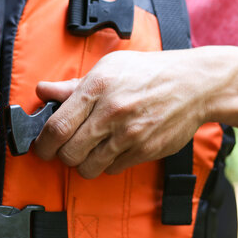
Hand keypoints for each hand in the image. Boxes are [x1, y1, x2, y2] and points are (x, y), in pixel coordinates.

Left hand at [34, 50, 207, 177]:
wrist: (195, 83)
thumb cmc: (149, 72)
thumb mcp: (108, 67)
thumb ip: (72, 86)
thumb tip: (42, 91)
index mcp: (97, 88)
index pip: (57, 127)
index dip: (43, 143)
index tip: (42, 147)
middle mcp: (111, 112)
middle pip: (69, 153)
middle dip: (62, 156)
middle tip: (66, 149)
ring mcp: (129, 134)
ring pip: (88, 167)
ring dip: (83, 163)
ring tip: (89, 150)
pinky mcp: (145, 150)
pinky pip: (112, 169)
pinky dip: (107, 164)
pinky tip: (112, 149)